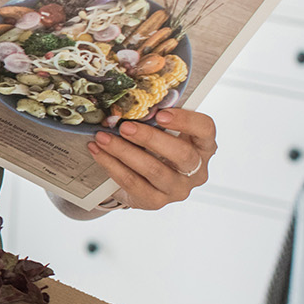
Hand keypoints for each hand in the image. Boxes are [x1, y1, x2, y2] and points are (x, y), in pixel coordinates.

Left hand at [87, 107, 217, 210]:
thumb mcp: (161, 132)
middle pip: (182, 154)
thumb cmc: (155, 148)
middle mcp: (196, 170)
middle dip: (150, 138)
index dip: (186, 120)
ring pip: (154, 170)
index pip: (206, 130)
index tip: (161, 114)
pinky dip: (112, 165)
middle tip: (125, 127)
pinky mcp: (156, 201)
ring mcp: (177, 189)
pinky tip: (98, 152)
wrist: (141, 180)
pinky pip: (133, 183)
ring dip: (124, 151)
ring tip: (103, 137)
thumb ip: (155, 118)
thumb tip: (128, 102)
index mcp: (203, 146)